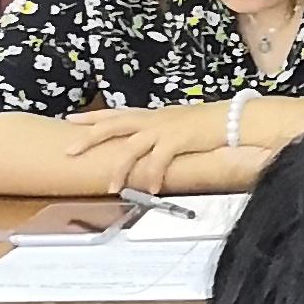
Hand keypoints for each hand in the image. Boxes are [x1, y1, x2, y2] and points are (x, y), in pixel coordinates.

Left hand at [68, 105, 227, 192]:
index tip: (71, 118)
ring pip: (130, 149)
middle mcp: (152, 120)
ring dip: (120, 169)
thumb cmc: (209, 122)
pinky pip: (158, 161)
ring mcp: (163, 129)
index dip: (92, 116)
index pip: (115, 113)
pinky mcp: (176, 141)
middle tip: (70, 150)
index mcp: (151, 115)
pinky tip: (150, 189)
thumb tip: (150, 145)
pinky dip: (152, 176)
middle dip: (89, 138)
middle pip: (112, 126)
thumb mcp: (178, 122)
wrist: (233, 118)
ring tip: (111, 187)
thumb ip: (161, 131)